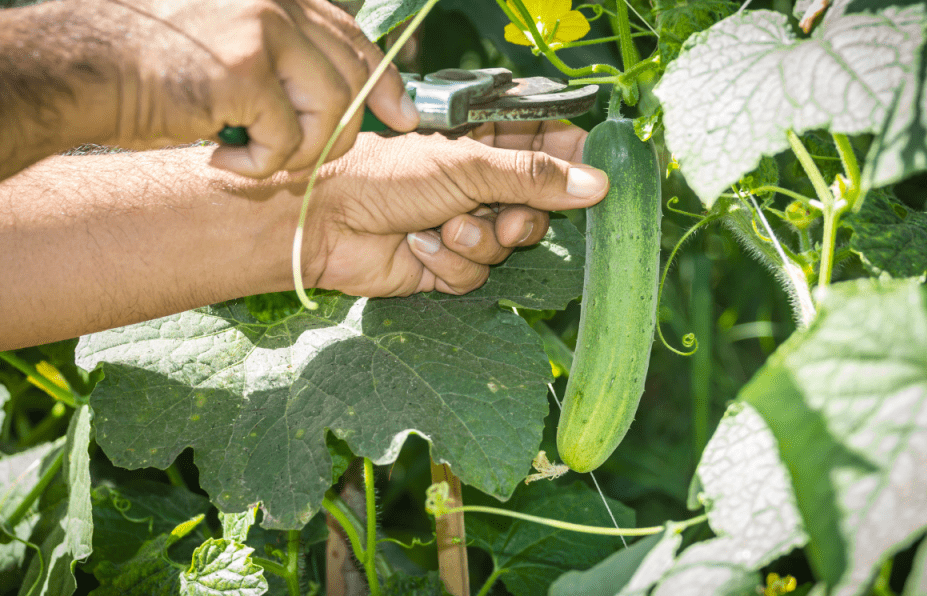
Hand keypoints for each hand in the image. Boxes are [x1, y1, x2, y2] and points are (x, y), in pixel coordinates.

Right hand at [101, 0, 417, 175]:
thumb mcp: (224, 42)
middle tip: (295, 158)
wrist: (81, 69)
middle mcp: (277, 3)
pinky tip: (222, 160)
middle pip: (353, 79)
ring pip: (332, 112)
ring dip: (298, 154)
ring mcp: (263, 30)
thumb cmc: (145, 64)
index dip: (384, 82)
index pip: (354, 37)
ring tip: (252, 158)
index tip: (403, 117)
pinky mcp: (245, 70)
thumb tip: (332, 90)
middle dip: (337, 134)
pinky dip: (261, 166)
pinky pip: (289, 139)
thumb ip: (277, 53)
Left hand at [304, 121, 607, 296]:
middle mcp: (477, 186)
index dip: (569, 162)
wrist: (328, 223)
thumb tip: (598, 184)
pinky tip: (418, 248)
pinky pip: (474, 275)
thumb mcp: (469, 167)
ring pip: (507, 247)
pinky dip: (448, 264)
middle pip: (537, 208)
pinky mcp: (444, 265)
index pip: (546, 148)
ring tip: (444, 228)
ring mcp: (462, 226)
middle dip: (522, 218)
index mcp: (484, 146)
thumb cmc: (389, 177)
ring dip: (476, 242)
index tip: (588, 174)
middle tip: (504, 219)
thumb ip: (535, 176)